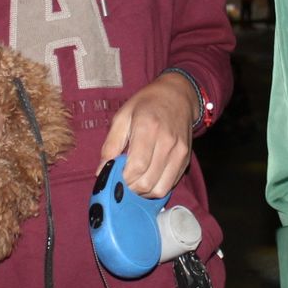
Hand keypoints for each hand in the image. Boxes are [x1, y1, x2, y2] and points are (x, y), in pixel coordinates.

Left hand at [98, 73, 196, 196]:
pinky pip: (170, 184)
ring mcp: (179, 152)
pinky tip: (148, 177)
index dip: (122, 179)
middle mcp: (167, 142)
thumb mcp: (122, 116)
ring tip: (135, 181)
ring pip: (160, 189)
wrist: (177, 95)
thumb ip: (110, 145)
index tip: (115, 176)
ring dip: (144, 192)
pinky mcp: (186, 159)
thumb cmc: (146, 104)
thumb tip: (102, 171)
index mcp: (148, 127)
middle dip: (130, 188)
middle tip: (123, 180)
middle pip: (147, 182)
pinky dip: (156, 188)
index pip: (136, 167)